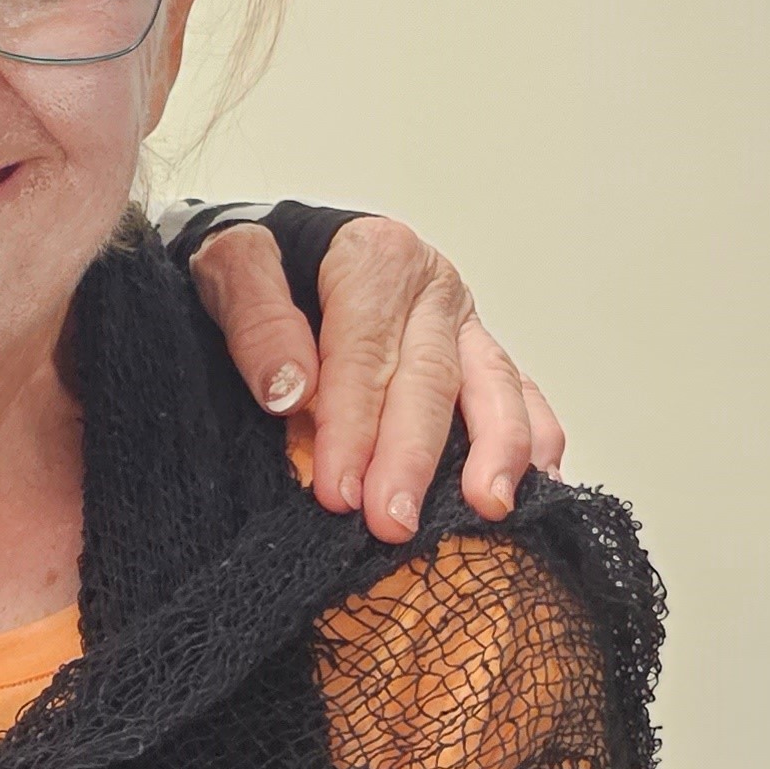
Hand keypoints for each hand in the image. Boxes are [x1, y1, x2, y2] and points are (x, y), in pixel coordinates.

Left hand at [190, 220, 564, 539]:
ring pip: (492, 383)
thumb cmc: (260, 263)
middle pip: (429, 378)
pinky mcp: (477, 350)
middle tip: (393, 522)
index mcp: (374, 258)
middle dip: (413, 457)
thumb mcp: (229, 263)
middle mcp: (429, 287)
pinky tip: (539, 479)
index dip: (352, 426)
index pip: (364, 353)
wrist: (281, 245)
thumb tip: (289, 391)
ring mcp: (461, 321)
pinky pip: (519, 389)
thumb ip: (255, 318)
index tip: (338, 491)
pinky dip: (535, 433)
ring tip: (489, 506)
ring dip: (495, 449)